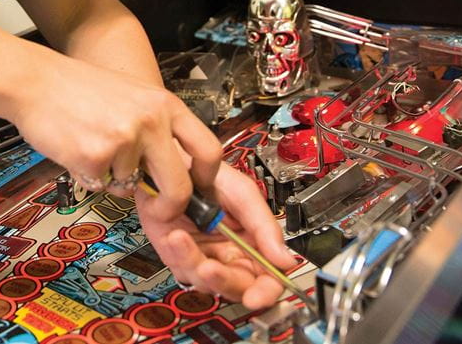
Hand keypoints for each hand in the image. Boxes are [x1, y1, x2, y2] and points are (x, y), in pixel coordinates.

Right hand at [10, 56, 222, 217]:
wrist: (35, 81)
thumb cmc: (78, 90)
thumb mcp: (132, 99)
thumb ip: (155, 131)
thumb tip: (172, 175)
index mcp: (164, 105)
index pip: (208, 150)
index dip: (207, 180)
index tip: (199, 193)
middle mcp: (151, 122)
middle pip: (179, 187)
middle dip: (168, 207)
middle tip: (156, 209)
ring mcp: (125, 141)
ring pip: (130, 187)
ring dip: (111, 178)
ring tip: (90, 145)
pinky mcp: (97, 158)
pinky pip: (102, 186)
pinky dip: (88, 176)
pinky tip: (75, 150)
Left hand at [135, 162, 296, 309]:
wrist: (175, 166)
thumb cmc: (210, 175)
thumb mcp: (243, 194)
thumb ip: (265, 227)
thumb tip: (286, 260)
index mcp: (254, 243)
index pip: (269, 278)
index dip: (266, 291)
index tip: (257, 295)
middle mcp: (231, 254)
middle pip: (238, 287)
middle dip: (224, 281)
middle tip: (212, 268)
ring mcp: (206, 257)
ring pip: (207, 283)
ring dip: (194, 264)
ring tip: (182, 239)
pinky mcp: (181, 257)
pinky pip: (183, 269)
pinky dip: (179, 255)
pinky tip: (175, 236)